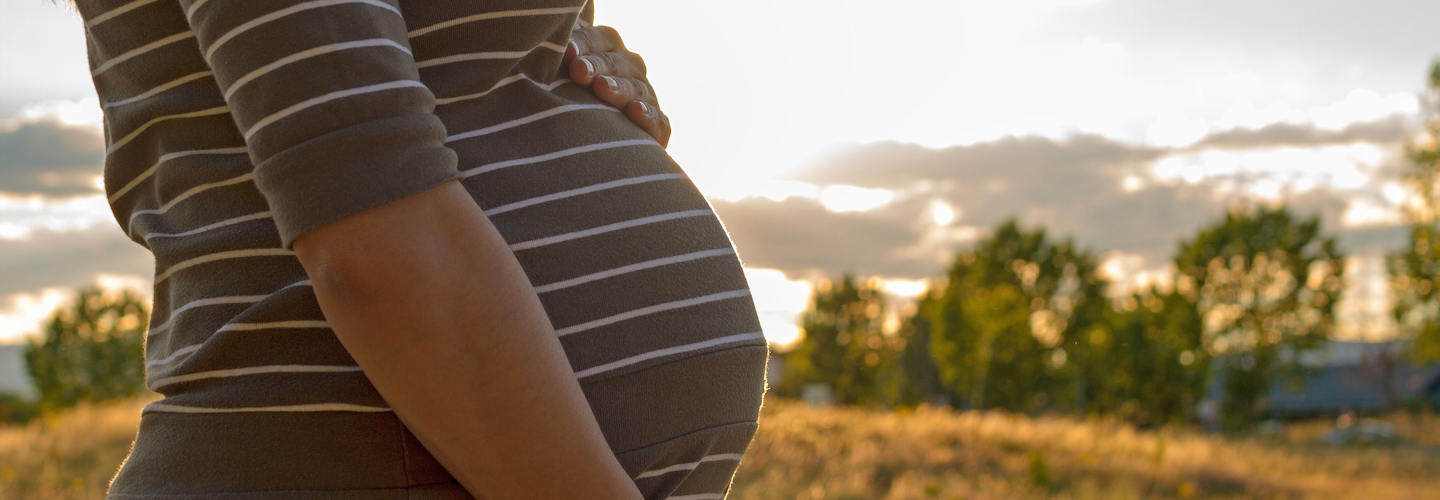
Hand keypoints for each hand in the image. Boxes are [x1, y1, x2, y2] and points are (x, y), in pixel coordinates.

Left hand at [564, 22, 671, 147]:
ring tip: (601, 87)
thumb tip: (551, 43)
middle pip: (616, 62)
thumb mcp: (561, 76)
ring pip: (636, 88)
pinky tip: (635, 110)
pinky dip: (648, 115)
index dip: (583, 43)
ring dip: (619, 87)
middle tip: (578, 71)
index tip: (566, 51)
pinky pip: (657, 119)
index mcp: (607, 49)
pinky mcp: (658, 127)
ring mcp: (645, 96)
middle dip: (597, 66)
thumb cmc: (567, 102)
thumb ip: (560, 56)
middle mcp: (630, 69)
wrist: (595, 149)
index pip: (598, 39)